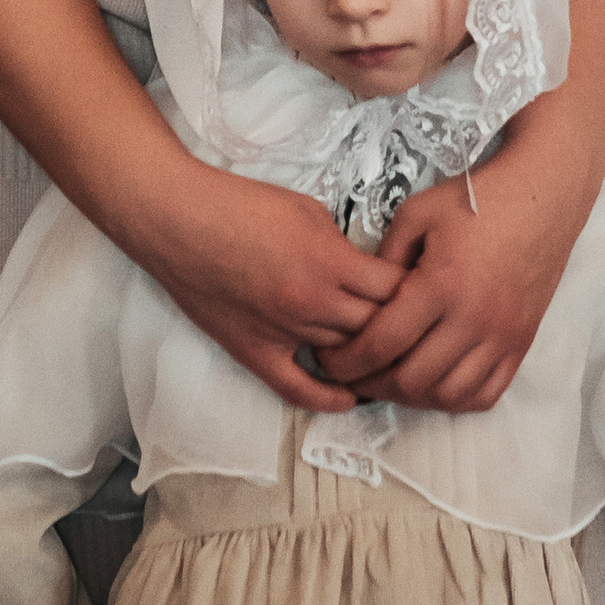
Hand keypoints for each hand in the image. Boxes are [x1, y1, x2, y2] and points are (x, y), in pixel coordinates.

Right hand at [135, 165, 402, 411]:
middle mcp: (311, 304)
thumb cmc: (240, 206)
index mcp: (330, 264)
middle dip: (400, 324)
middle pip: (378, 329)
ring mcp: (282, 332)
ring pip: (344, 357)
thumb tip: (365, 270)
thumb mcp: (310, 211)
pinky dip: (326, 398)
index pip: (396, 292)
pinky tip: (348, 397)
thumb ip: (343, 246)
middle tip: (416, 323)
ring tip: (390, 353)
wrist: (178, 220)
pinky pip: (296, 388)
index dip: (417, 290)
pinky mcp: (253, 350)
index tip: (426, 288)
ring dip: (367, 354)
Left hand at [333, 153, 582, 415]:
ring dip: (412, 396)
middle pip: (411, 379)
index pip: (382, 344)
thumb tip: (362, 299)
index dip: (346, 361)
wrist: (543, 195)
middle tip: (353, 372)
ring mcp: (502, 336)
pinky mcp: (521, 342)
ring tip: (392, 378)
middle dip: (371, 383)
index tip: (329, 359)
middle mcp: (473, 319)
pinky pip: (486, 394)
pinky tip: (435, 382)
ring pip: (447, 395)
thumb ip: (383, 260)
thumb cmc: (477, 199)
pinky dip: (455, 399)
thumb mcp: (416, 215)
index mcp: (440, 285)